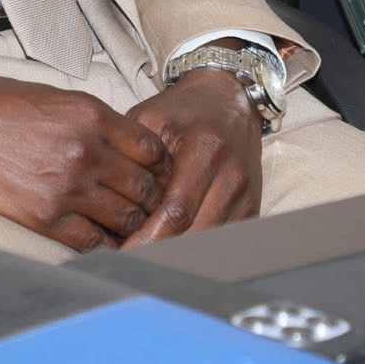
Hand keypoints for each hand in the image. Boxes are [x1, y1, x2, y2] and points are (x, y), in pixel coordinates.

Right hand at [0, 69, 168, 250]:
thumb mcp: (58, 98)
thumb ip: (98, 123)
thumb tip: (131, 149)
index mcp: (91, 115)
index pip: (153, 150)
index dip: (159, 166)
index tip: (155, 174)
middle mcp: (85, 151)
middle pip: (145, 188)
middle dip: (151, 198)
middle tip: (146, 204)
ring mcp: (66, 187)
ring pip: (125, 219)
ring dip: (129, 224)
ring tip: (125, 222)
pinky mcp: (43, 217)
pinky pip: (92, 242)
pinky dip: (102, 243)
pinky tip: (98, 236)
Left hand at [120, 68, 262, 245]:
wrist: (229, 99)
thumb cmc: (184, 111)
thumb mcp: (150, 120)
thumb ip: (133, 160)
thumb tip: (113, 208)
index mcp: (205, 151)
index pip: (175, 213)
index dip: (148, 239)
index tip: (122, 253)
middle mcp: (231, 176)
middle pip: (194, 235)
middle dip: (160, 253)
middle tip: (129, 263)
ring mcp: (246, 194)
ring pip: (210, 243)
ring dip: (179, 255)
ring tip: (148, 257)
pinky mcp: (251, 207)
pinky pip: (223, 240)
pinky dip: (198, 248)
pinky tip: (174, 248)